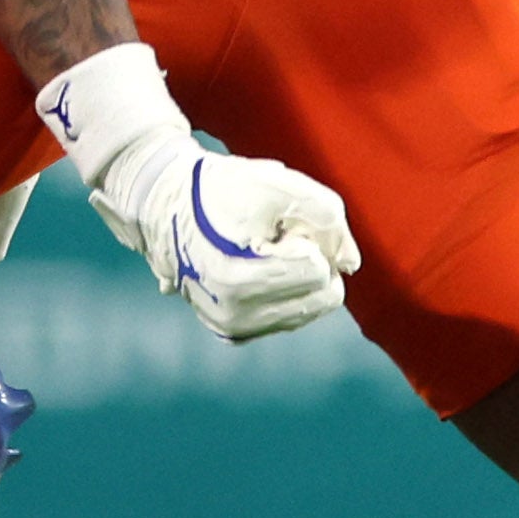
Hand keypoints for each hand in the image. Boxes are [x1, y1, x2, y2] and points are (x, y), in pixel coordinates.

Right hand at [37, 42, 355, 342]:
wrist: (167, 205)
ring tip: (260, 249)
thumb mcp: (278, 184)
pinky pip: (291, 316)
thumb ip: (326, 216)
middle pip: (321, 293)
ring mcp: (233, 328)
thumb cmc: (222, 189)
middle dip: (307, 258)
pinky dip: (284, 290)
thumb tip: (351, 263)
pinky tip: (255, 267)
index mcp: (239, 280)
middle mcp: (234, 315)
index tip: (273, 223)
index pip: (319, 269)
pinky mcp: (235, 333)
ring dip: (296, 275)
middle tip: (271, 236)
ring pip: (310, 307)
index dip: (305, 236)